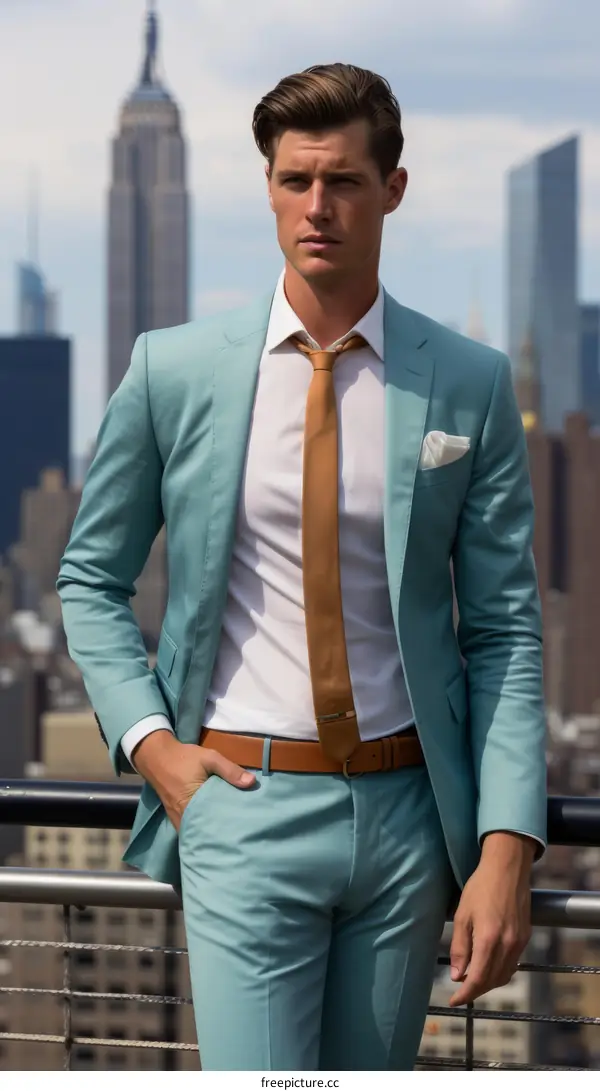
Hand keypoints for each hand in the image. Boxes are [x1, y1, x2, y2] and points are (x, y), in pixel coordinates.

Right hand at [132, 730, 255, 831]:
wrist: (157, 757)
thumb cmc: (184, 758)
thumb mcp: (209, 758)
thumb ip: (230, 770)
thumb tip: (252, 783)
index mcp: (193, 803)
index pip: (214, 823)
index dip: (228, 829)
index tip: (243, 832)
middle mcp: (183, 816)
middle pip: (205, 832)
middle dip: (220, 835)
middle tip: (239, 837)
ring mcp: (177, 819)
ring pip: (196, 832)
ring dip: (209, 834)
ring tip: (227, 836)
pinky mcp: (174, 816)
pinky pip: (189, 829)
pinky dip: (199, 831)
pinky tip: (211, 830)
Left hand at [449, 833, 534, 1007]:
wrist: (507, 869)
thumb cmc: (480, 887)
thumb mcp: (462, 915)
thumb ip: (460, 947)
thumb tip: (457, 975)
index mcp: (489, 940)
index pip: (478, 979)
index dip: (465, 994)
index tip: (454, 1000)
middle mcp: (507, 945)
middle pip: (493, 981)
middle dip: (476, 991)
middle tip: (460, 991)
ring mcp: (519, 942)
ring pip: (505, 975)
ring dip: (489, 983)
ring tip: (472, 980)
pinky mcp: (525, 937)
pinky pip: (513, 963)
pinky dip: (500, 971)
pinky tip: (489, 966)